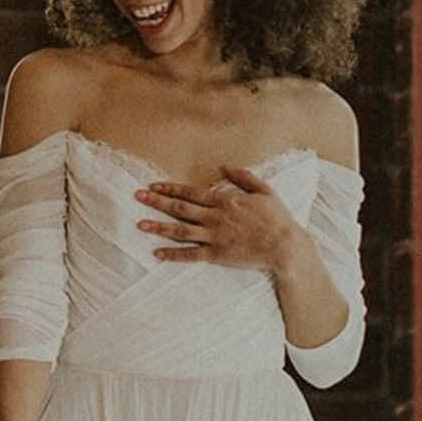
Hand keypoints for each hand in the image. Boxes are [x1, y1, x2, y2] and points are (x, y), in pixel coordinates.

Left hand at [133, 166, 296, 270]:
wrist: (284, 246)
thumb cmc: (277, 218)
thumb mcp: (264, 190)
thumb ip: (243, 177)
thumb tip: (225, 165)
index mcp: (225, 200)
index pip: (191, 192)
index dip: (170, 188)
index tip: (153, 185)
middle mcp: (215, 217)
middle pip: (180, 208)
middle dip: (156, 201)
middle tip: (137, 196)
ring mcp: (215, 237)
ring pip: (180, 230)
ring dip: (159, 227)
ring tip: (140, 224)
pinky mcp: (217, 255)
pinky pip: (191, 255)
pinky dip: (173, 254)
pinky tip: (156, 253)